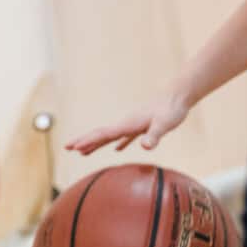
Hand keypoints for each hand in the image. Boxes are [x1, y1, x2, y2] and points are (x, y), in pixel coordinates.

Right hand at [65, 92, 191, 154]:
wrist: (179, 95)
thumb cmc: (172, 109)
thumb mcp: (164, 124)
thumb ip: (153, 136)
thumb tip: (145, 147)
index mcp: (128, 124)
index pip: (104, 134)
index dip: (88, 141)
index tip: (74, 148)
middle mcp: (127, 123)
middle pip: (101, 133)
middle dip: (84, 141)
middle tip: (67, 148)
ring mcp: (134, 124)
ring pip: (111, 135)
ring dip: (96, 143)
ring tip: (83, 152)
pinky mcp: (143, 125)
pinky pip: (126, 136)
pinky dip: (118, 143)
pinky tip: (117, 149)